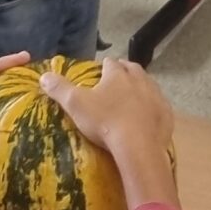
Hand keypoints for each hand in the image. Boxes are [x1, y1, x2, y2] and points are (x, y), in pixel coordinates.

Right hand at [42, 56, 174, 176]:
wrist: (138, 146)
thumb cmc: (105, 122)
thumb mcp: (76, 105)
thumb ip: (59, 89)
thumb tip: (44, 75)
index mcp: (117, 74)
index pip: (110, 63)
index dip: (104, 66)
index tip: (99, 71)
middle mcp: (139, 79)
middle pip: (132, 69)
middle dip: (124, 71)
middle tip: (117, 80)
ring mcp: (155, 96)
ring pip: (148, 85)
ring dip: (140, 87)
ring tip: (131, 97)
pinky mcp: (166, 113)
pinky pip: (159, 105)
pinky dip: (152, 107)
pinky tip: (147, 116)